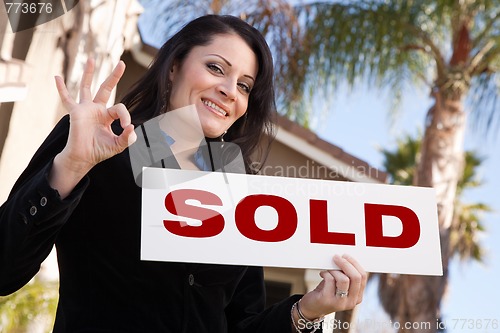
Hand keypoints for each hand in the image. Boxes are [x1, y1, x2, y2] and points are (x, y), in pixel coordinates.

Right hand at [54, 58, 136, 173]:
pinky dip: (61, 88)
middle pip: (106, 88)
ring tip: (92, 59)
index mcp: (108, 115)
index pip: (120, 108)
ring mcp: (85, 109)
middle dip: (114, 76)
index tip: (127, 127)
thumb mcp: (118, 145)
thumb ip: (128, 138)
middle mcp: (97, 109)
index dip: (126, 116)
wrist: (83, 158)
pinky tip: (57, 77)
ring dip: (89, 73)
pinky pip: (67, 99)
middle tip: (122, 63)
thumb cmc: (100, 151)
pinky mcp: (75, 113)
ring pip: (86, 87)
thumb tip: (132, 127)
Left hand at [298, 254, 366, 318]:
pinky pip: (330, 280)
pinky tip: (322, 274)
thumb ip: (345, 275)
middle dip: (346, 264)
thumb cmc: (326, 292)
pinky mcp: (328, 300)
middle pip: (356, 277)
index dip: (354, 263)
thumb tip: (344, 258)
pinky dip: (326, 273)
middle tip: (337, 257)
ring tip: (328, 269)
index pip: (363, 277)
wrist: (312, 308)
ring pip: (344, 279)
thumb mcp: (339, 285)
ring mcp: (340, 303)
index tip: (346, 256)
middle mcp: (352, 301)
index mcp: (358, 296)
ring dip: (334, 269)